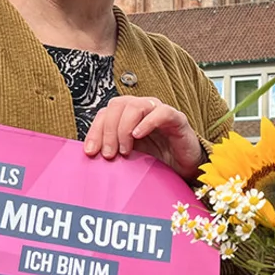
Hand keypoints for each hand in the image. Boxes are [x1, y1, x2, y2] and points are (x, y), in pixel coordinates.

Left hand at [83, 95, 204, 179]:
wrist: (185, 170)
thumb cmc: (158, 161)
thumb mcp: (128, 157)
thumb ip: (112, 151)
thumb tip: (89, 156)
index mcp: (127, 116)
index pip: (105, 113)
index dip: (94, 131)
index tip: (90, 152)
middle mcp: (141, 109)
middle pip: (116, 105)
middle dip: (108, 130)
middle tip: (108, 154)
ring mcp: (158, 111)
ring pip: (134, 105)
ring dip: (124, 128)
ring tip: (125, 150)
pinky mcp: (176, 118)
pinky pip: (160, 112)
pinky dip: (147, 122)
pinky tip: (139, 136)